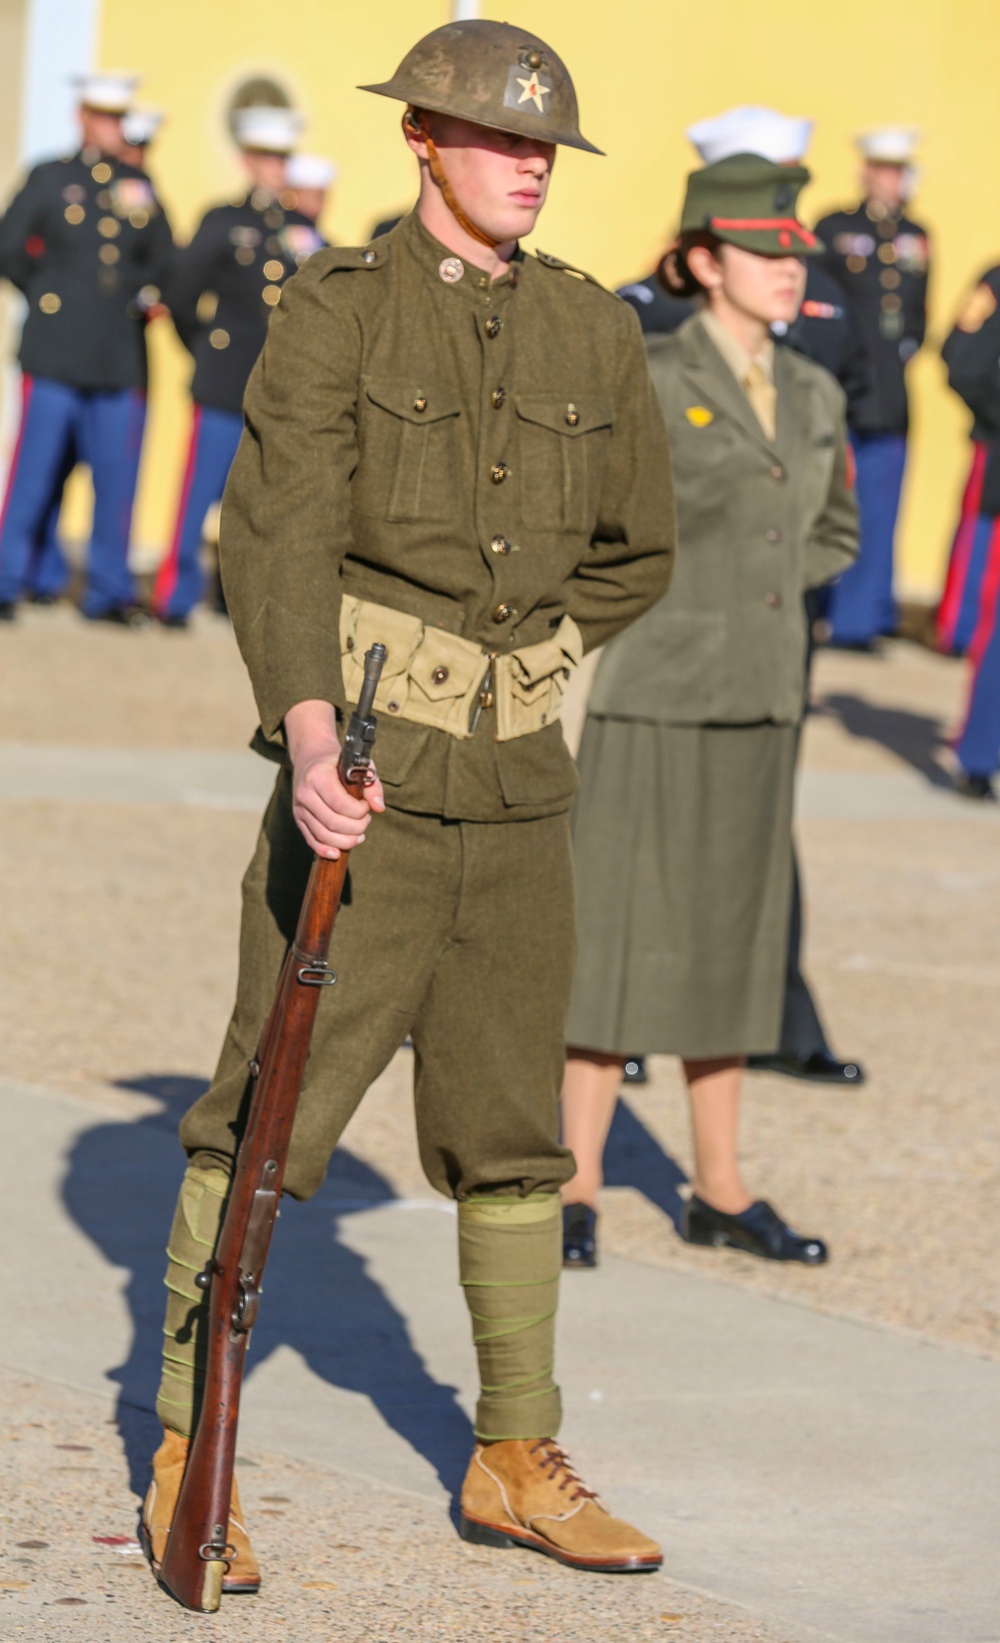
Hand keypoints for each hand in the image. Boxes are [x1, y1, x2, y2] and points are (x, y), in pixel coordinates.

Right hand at [285, 700, 384, 858]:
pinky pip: (311, 839)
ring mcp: (299, 808)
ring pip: (322, 834)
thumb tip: (379, 808)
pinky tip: (338, 852)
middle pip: (332, 822)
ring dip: (345, 840)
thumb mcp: (358, 764)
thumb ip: (372, 784)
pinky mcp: (298, 818)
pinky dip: (325, 849)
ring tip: (359, 835)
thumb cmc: (338, 762)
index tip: (366, 807)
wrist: (310, 757)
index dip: (359, 811)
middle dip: (356, 827)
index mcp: (318, 776)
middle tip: (366, 821)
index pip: (340, 803)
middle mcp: (305, 793)